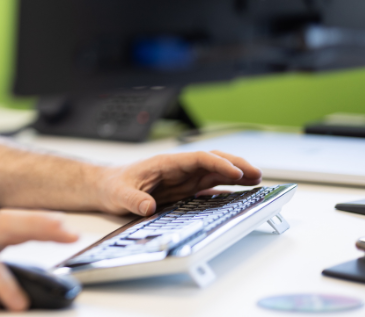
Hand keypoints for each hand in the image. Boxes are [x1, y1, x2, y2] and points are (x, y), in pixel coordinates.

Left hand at [94, 151, 261, 216]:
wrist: (107, 187)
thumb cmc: (113, 185)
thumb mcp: (118, 194)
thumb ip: (132, 199)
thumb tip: (147, 206)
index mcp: (166, 164)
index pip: (199, 159)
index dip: (219, 164)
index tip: (235, 172)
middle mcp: (179, 169)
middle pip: (213, 161)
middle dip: (236, 165)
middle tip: (257, 175)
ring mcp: (183, 179)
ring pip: (215, 172)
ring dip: (236, 175)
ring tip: (257, 181)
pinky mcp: (184, 190)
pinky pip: (210, 186)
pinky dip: (227, 188)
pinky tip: (241, 193)